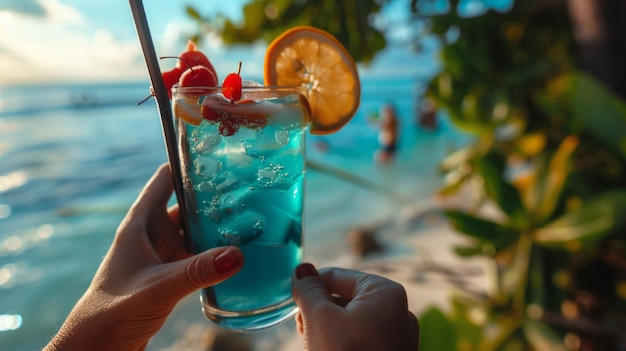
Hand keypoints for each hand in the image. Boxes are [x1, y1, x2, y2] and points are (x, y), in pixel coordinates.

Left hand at [44, 164, 242, 350]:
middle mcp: (152, 234)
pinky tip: (239, 251)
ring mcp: (162, 254)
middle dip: (213, 194)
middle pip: (186, 203)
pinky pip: (198, 254)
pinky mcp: (171, 275)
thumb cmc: (112, 312)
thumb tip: (238, 255)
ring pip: (195, 230)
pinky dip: (216, 250)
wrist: (98, 348)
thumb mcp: (158, 286)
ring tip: (252, 213)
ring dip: (217, 224)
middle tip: (249, 184)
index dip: (187, 161)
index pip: (164, 179)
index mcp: (140, 224)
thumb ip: (197, 271)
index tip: (218, 150)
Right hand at [292, 264, 419, 350]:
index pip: (337, 275)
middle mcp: (399, 311)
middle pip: (346, 297)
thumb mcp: (320, 318)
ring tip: (314, 342)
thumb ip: (309, 290)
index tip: (292, 302)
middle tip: (303, 327)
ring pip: (353, 320)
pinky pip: (363, 338)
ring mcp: (398, 337)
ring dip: (329, 327)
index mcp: (386, 292)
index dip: (310, 287)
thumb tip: (302, 270)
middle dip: (320, 310)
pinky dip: (343, 342)